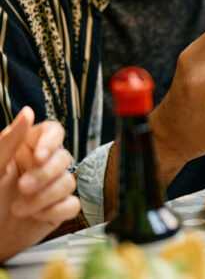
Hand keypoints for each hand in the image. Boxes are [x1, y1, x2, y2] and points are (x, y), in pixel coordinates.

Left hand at [0, 107, 79, 261]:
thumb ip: (8, 140)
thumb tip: (28, 112)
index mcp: (25, 149)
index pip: (53, 131)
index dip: (52, 141)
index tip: (39, 156)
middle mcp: (42, 165)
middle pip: (64, 157)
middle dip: (45, 175)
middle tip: (22, 188)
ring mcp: (52, 187)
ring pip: (70, 182)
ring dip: (45, 197)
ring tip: (20, 209)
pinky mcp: (59, 208)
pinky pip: (72, 204)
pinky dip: (55, 211)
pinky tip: (36, 216)